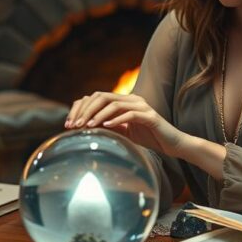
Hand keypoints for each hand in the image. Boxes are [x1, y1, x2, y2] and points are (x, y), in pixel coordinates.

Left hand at [66, 92, 184, 156]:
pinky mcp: (150, 116)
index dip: (81, 108)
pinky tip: (106, 127)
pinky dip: (116, 120)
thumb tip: (84, 128)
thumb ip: (108, 126)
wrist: (173, 144)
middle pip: (101, 97)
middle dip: (85, 111)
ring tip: (86, 126)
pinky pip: (130, 115)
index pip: (96, 97)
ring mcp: (142, 106)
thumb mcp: (124, 132)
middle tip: (74, 125)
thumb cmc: (149, 138)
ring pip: (114, 104)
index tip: (69, 123)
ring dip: (97, 115)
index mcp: (124, 101)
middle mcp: (132, 99)